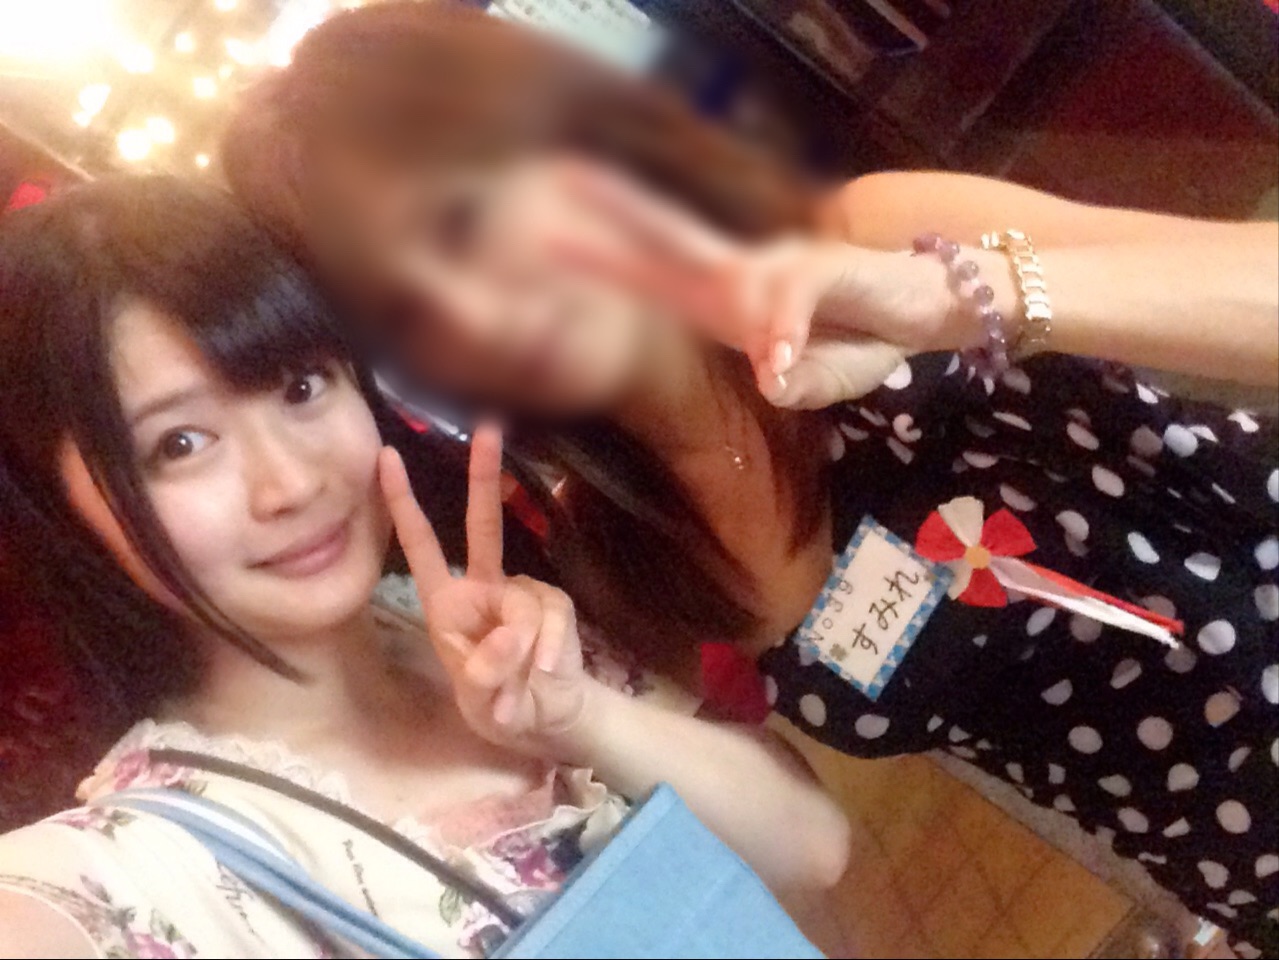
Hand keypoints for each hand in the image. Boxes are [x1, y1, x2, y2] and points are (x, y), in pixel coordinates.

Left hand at [379, 425, 591, 755]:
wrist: (547, 722)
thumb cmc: (498, 705)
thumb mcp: (478, 700)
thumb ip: (485, 671)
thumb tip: (510, 635)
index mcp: (447, 602)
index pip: (421, 545)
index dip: (403, 503)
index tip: (387, 456)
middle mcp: (484, 587)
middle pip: (484, 526)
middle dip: (484, 477)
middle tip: (487, 428)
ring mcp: (523, 594)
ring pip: (523, 603)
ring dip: (520, 653)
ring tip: (517, 689)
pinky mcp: (556, 608)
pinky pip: (553, 620)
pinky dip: (547, 652)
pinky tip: (541, 677)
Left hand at [538, 160, 974, 407]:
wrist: (932, 306)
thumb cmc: (864, 337)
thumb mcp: (824, 378)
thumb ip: (799, 381)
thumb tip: (774, 378)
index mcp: (731, 301)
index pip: (660, 275)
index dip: (608, 257)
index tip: (552, 236)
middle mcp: (750, 275)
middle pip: (674, 242)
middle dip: (621, 215)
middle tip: (565, 181)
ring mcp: (786, 269)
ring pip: (731, 271)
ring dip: (686, 271)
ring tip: (659, 294)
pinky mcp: (829, 274)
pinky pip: (798, 301)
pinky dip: (787, 331)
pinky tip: (779, 360)